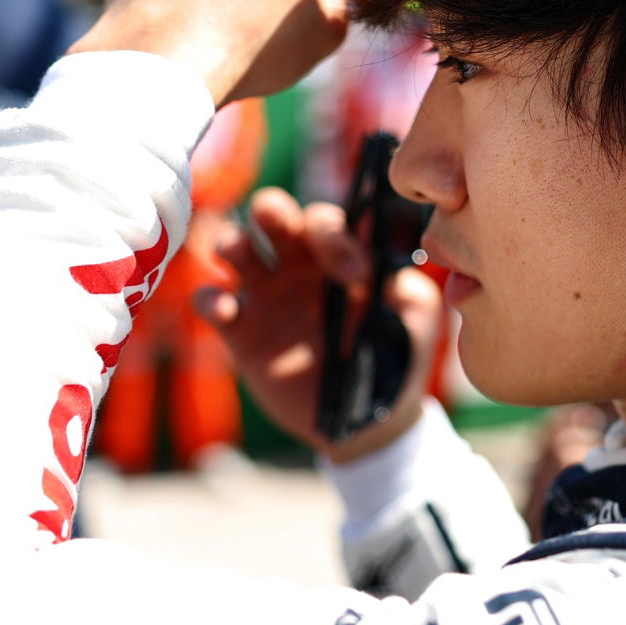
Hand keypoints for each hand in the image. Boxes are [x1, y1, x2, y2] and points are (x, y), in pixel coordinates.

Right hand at [196, 187, 442, 461]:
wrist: (371, 415)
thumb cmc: (399, 353)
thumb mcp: (414, 314)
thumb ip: (402, 282)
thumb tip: (382, 260)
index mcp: (341, 255)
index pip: (325, 222)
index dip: (333, 235)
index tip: (355, 276)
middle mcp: (300, 266)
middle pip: (275, 217)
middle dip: (271, 209)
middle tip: (273, 217)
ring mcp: (268, 296)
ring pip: (238, 249)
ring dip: (232, 241)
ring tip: (234, 250)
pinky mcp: (243, 332)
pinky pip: (213, 303)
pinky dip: (212, 299)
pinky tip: (227, 309)